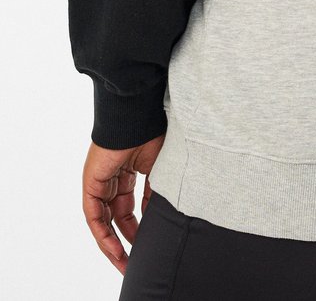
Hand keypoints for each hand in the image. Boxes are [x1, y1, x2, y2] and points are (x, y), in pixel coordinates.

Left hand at [81, 134, 164, 275]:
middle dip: (125, 241)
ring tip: (124, 263)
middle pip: (115, 217)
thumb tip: (157, 218)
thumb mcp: (159, 171)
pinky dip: (102, 234)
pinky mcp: (91, 184)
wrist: (138, 118)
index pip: (130, 207)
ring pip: (103, 221)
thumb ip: (155, 195)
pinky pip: (94, 216)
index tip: (149, 243)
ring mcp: (100, 182)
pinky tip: (113, 249)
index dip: (139, 228)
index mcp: (129, 172)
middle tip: (134, 261)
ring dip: (112, 244)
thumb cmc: (152, 134)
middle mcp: (112, 179)